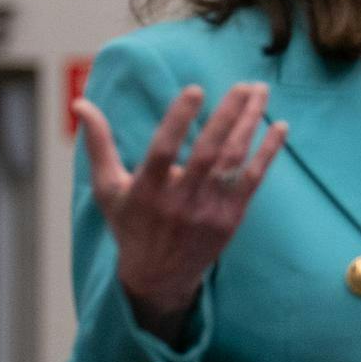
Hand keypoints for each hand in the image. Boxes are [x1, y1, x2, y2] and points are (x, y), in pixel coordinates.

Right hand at [75, 82, 288, 339]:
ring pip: (233, 161)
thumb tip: (80, 104)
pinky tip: (280, 127)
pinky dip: (267, 153)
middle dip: (228, 114)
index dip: (179, 120)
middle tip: (245, 83)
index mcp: (148, 189)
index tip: (196, 89)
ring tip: (260, 91)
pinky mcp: (231, 218)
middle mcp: (180, 200)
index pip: (164, 149)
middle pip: (208, 152)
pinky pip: (253, 180)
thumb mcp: (107, 188)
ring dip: (250, 124)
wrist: (159, 278)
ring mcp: (209, 210)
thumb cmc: (130, 224)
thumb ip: (98, 144)